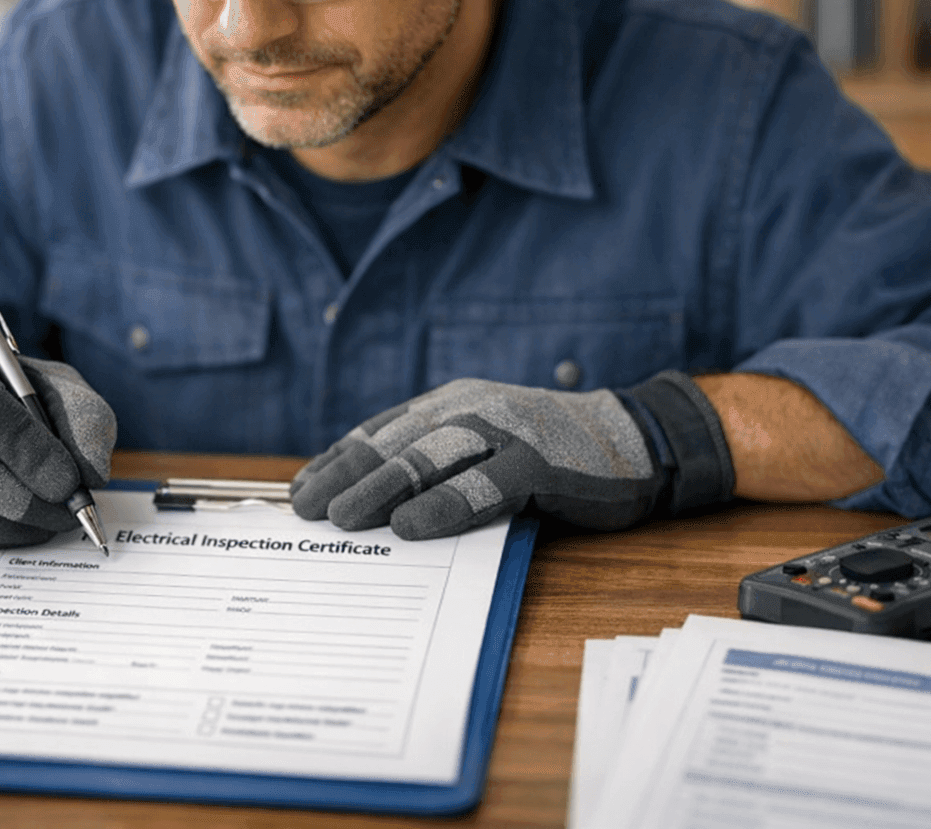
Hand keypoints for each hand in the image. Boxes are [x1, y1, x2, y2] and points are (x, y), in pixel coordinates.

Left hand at [290, 372, 733, 539]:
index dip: (338, 459)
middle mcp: (470, 408)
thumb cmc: (547, 454)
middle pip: (395, 443)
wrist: (630, 440)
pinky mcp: (539, 461)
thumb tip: (372, 506)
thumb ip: (437, 465)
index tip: (300, 488)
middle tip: (306, 509)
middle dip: (346, 476)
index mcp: (449, 404)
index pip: (380, 431)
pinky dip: (445, 505)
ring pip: (430, 457)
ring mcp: (505, 431)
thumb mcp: (482, 448)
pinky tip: (412, 526)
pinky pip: (484, 484)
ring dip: (381, 487)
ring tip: (342, 518)